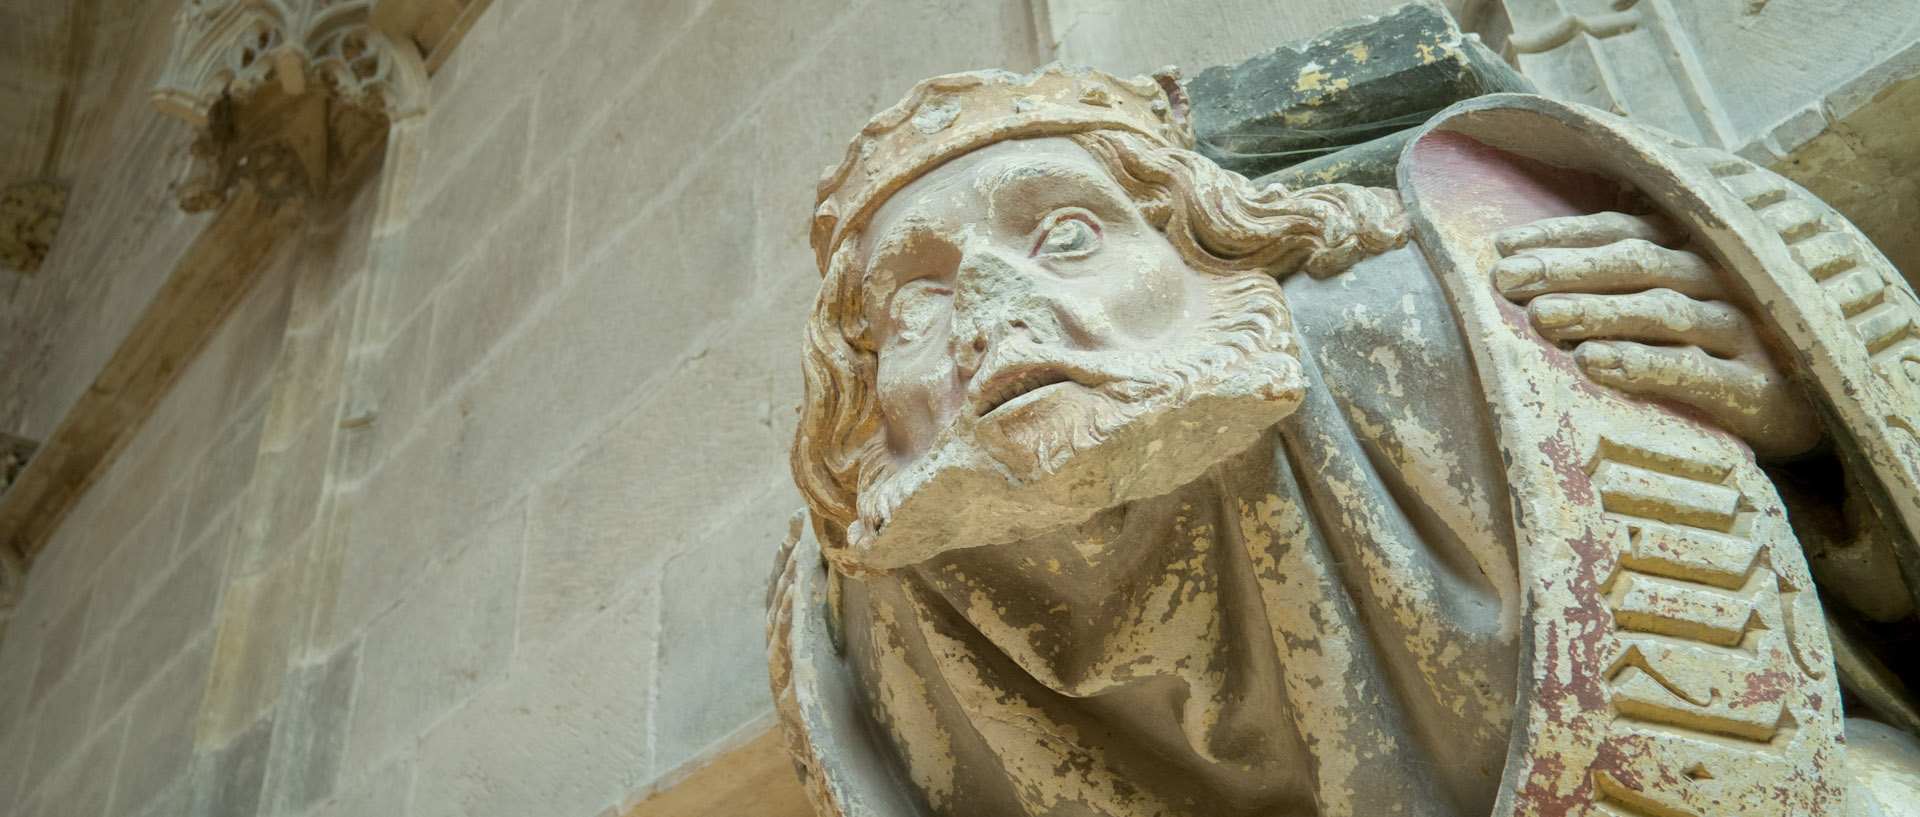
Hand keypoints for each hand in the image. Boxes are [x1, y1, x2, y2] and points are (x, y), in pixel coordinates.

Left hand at [1492, 212, 1820, 457]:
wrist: (1814, 409)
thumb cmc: (1721, 351)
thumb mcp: (1677, 304)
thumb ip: (1620, 281)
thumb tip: (1527, 267)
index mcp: (1696, 253)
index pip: (1623, 230)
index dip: (1563, 236)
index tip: (1502, 248)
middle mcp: (1722, 282)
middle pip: (1638, 263)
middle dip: (1568, 269)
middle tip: (1507, 280)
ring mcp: (1745, 331)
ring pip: (1665, 310)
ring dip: (1599, 311)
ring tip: (1540, 318)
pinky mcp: (1758, 387)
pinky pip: (1694, 371)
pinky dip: (1642, 364)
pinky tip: (1594, 363)